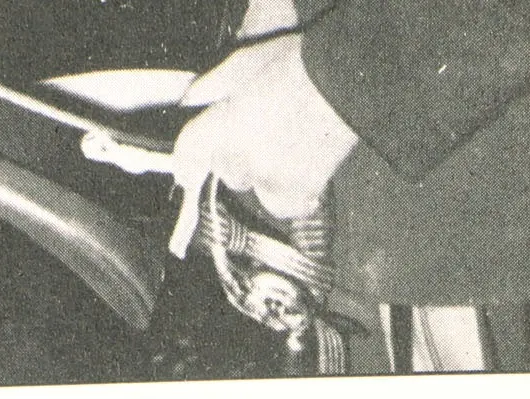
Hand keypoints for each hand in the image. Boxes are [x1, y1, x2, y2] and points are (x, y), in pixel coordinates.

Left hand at [167, 36, 357, 245]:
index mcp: (223, 128)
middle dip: (236, 155)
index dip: (184, 164)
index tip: (185, 173)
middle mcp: (242, 161)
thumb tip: (191, 99)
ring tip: (285, 149)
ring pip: (254, 188)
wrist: (345, 84)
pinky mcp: (298, 195)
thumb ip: (213, 85)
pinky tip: (299, 173)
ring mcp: (270, 182)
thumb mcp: (246, 62)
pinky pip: (283, 204)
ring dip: (262, 175)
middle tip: (259, 133)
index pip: (189, 154)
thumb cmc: (298, 65)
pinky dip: (288, 194)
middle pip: (226, 170)